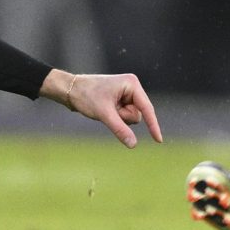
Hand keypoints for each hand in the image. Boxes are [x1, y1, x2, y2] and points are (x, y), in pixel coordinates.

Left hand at [40, 69, 162, 148]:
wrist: (70, 90)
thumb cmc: (87, 96)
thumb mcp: (104, 114)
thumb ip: (120, 129)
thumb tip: (134, 145)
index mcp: (132, 84)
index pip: (146, 109)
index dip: (153, 125)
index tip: (158, 140)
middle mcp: (132, 88)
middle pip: (138, 115)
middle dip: (123, 118)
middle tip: (107, 110)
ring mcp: (127, 94)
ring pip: (131, 118)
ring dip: (118, 119)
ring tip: (104, 109)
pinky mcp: (121, 100)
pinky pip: (124, 117)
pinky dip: (115, 118)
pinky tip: (105, 110)